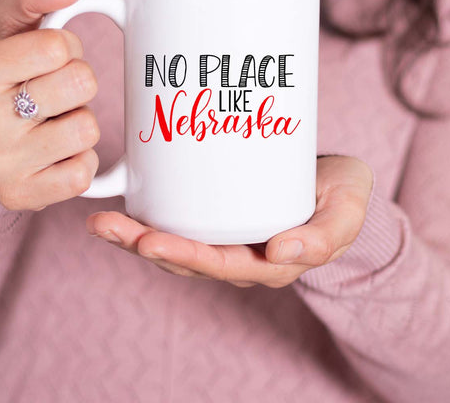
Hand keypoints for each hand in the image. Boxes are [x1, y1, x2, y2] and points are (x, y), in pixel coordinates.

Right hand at [0, 0, 100, 210]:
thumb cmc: (5, 74)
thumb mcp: (9, 26)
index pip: (56, 45)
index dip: (66, 47)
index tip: (48, 57)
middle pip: (80, 83)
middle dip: (78, 82)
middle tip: (55, 90)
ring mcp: (2, 163)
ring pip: (87, 129)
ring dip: (81, 122)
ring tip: (55, 121)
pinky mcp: (25, 195)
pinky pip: (83, 173)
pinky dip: (80, 160)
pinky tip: (56, 154)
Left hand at [86, 155, 372, 287]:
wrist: (337, 182)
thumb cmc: (343, 194)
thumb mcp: (348, 210)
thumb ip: (327, 235)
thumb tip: (282, 250)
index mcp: (271, 263)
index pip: (220, 266)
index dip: (184, 256)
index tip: (149, 239)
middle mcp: (243, 257)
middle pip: (187, 259)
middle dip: (144, 245)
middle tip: (108, 227)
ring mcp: (228, 239)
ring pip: (176, 245)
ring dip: (136, 236)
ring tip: (101, 221)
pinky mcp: (219, 217)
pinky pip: (180, 225)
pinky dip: (149, 218)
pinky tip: (124, 203)